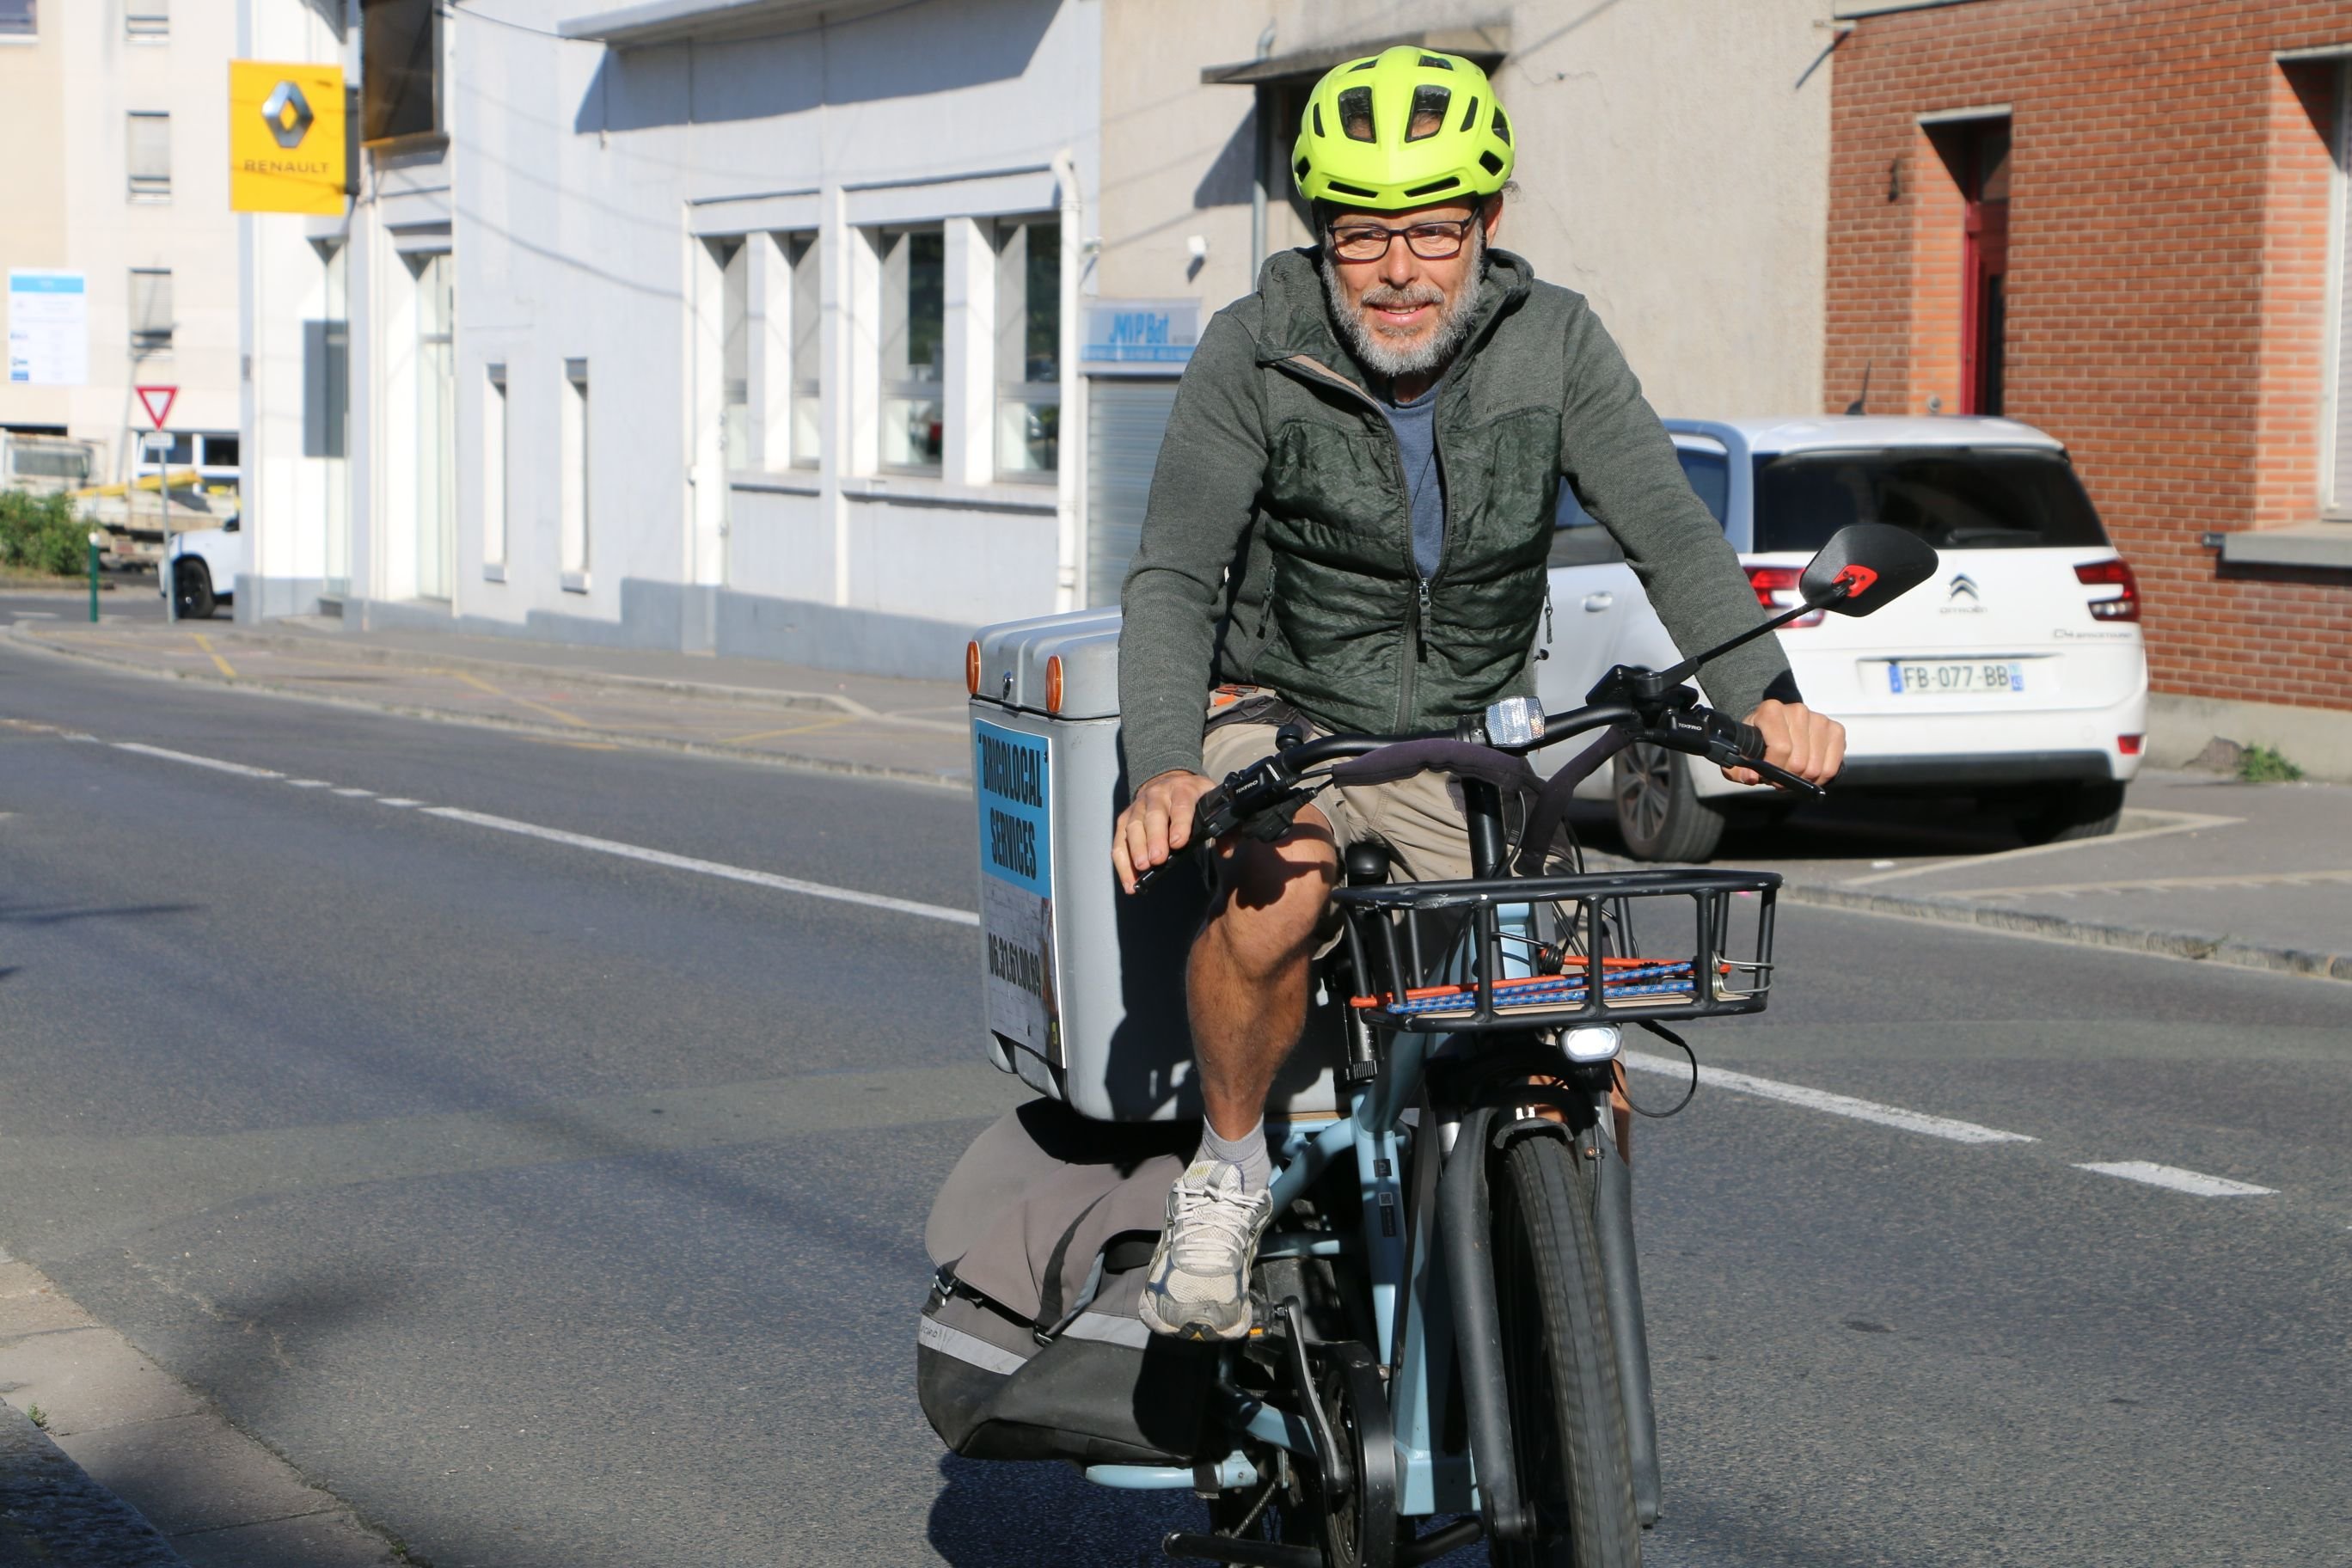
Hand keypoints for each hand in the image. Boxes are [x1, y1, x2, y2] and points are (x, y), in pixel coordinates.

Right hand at [1112, 769, 1220, 893]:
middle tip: (1157, 860)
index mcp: (1183, 789)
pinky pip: (1120, 840)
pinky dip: (1122, 862)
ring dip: (1136, 849)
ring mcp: (1139, 806)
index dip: (1180, 823)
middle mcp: (1158, 794)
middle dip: (1154, 838)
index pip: (1181, 805)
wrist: (1169, 780)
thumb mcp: (1213, 802)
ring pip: (1134, 826)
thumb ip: (1225, 827)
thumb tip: (1226, 851)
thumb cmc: (1195, 798)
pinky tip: (1130, 881)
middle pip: (1154, 816)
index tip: (1178, 843)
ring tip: (1142, 869)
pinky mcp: (1125, 819)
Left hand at [1729, 700, 1843, 788]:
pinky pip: (1831, 766)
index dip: (1774, 769)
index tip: (1767, 775)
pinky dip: (1820, 778)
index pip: (1781, 747)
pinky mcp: (1835, 730)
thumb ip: (1737, 769)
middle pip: (1799, 761)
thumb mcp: (1740, 754)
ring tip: (1792, 774)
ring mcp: (1819, 719)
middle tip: (1779, 777)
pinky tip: (1809, 774)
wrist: (1776, 728)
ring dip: (1803, 779)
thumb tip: (1752, 777)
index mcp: (1771, 710)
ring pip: (1815, 767)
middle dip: (1788, 777)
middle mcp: (1798, 710)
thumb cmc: (1758, 741)